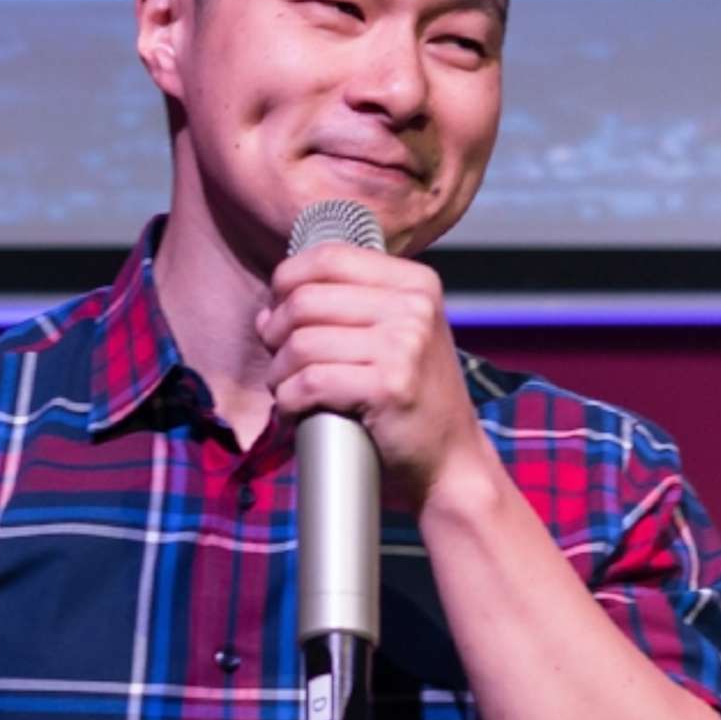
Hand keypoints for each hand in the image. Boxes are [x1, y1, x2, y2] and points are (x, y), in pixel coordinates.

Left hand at [256, 242, 487, 512]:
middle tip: (280, 362)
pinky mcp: (389, 387)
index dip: (286, 282)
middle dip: (274, 334)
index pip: (327, 257)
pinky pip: (310, 383)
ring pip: (301, 344)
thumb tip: (270, 307)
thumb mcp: (396, 335)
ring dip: (279, 374)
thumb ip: (345, 308)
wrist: (450, 462)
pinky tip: (296, 411)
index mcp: (415, 283)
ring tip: (288, 390)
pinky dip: (289, 401)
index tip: (279, 313)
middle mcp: (413, 307)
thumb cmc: (411, 400)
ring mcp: (404, 346)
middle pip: (305, 300)